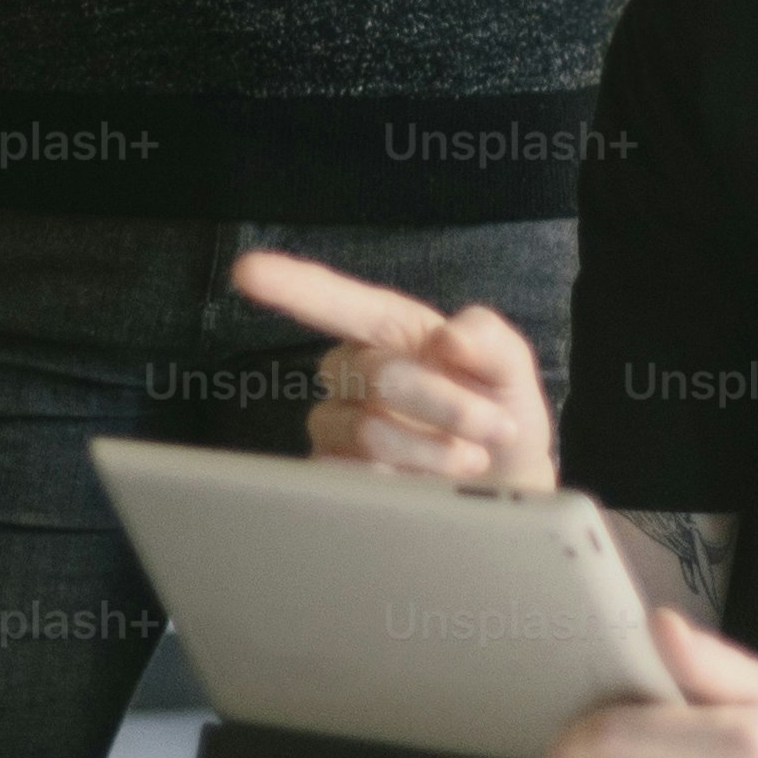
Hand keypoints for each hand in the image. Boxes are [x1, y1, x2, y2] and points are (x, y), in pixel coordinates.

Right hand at [229, 249, 555, 492]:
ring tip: (471, 461)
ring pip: (363, 431)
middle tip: (495, 428)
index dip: (289, 285)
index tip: (246, 270)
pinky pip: (353, 477)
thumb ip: (490, 341)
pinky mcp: (333, 476)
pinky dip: (406, 482)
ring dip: (429, 450)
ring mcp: (337, 425)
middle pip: (374, 375)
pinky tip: (429, 484)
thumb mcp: (512, 369)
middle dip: (443, 404)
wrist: (505, 487)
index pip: (335, 301)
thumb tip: (446, 339)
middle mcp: (353, 373)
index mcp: (388, 331)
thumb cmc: (500, 415)